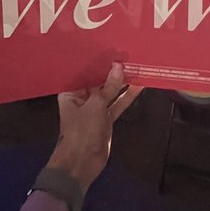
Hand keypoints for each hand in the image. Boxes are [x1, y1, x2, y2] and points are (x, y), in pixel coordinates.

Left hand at [48, 63, 142, 192]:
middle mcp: (82, 98)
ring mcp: (94, 109)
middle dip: (111, 71)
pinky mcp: (106, 119)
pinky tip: (139, 86)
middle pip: (98, 81)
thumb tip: (118, 66)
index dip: (97, 61)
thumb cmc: (82, 130)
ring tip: (136, 66)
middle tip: (127, 53)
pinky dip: (126, 97)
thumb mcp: (96, 105)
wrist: (82, 162)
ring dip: (122, 83)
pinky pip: (117, 105)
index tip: (111, 48)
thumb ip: (108, 86)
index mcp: (71, 92)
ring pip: (110, 92)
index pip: (84, 72)